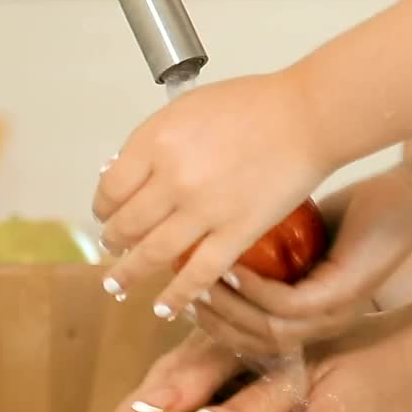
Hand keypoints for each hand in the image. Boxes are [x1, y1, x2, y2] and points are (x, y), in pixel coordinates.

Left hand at [92, 72, 335, 320]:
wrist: (307, 117)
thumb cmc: (252, 105)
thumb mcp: (187, 109)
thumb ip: (155, 142)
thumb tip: (124, 172)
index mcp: (156, 142)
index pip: (111, 188)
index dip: (103, 206)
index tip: (105, 213)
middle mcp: (173, 178)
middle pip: (126, 223)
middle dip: (113, 240)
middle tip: (112, 246)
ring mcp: (204, 210)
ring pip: (152, 253)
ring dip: (129, 272)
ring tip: (117, 282)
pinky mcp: (236, 233)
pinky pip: (197, 273)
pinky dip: (176, 295)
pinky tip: (163, 307)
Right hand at [190, 166, 411, 355]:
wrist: (405, 198)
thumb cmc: (349, 216)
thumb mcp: (291, 240)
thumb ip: (257, 257)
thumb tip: (199, 253)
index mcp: (307, 321)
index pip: (249, 340)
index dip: (212, 327)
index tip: (179, 298)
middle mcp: (321, 328)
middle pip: (252, 343)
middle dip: (212, 322)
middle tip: (178, 291)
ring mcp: (333, 316)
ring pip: (266, 331)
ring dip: (227, 309)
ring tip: (197, 279)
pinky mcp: (343, 296)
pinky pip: (286, 306)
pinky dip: (253, 290)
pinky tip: (229, 267)